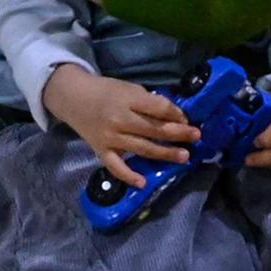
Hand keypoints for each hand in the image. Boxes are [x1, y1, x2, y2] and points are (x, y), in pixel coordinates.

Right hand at [45, 65, 196, 187]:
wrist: (73, 98)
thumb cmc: (105, 91)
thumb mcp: (128, 88)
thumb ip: (148, 101)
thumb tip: (172, 116)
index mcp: (128, 100)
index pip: (158, 108)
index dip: (176, 114)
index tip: (186, 119)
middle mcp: (120, 120)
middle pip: (155, 129)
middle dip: (178, 134)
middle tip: (196, 137)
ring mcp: (110, 138)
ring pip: (142, 148)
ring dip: (165, 153)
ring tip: (184, 156)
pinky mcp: (101, 151)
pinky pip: (116, 166)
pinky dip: (128, 176)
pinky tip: (143, 183)